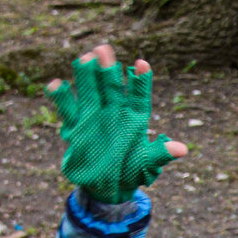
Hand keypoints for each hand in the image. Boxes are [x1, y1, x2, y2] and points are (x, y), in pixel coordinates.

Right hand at [47, 44, 187, 203]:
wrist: (106, 187)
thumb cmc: (131, 173)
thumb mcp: (147, 165)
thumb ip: (160, 154)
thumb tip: (182, 149)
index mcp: (134, 119)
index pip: (138, 96)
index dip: (140, 81)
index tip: (142, 64)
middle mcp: (114, 112)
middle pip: (111, 87)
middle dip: (108, 70)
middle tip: (104, 49)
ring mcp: (94, 116)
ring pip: (89, 92)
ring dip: (86, 76)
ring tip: (85, 58)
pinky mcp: (76, 126)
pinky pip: (67, 109)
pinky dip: (62, 98)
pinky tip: (56, 85)